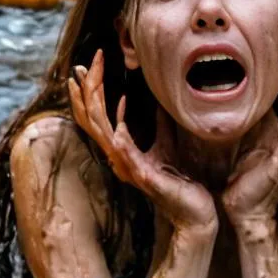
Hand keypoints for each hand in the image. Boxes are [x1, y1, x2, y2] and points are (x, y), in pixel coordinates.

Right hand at [68, 50, 217, 236]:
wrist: (194, 212)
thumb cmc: (180, 181)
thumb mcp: (167, 144)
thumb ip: (159, 124)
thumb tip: (160, 101)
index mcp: (122, 150)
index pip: (97, 117)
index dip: (89, 92)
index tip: (86, 67)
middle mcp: (119, 158)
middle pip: (92, 119)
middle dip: (87, 91)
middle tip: (84, 65)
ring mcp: (128, 168)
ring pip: (102, 133)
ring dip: (95, 107)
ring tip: (89, 82)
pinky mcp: (143, 178)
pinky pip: (127, 156)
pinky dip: (121, 139)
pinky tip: (118, 126)